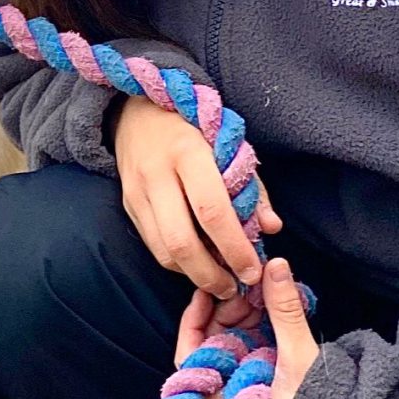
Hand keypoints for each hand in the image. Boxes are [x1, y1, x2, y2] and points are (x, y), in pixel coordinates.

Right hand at [114, 95, 281, 298]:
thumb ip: (250, 187)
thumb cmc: (195, 126)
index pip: (211, 210)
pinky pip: (152, 245)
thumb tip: (270, 228)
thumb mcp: (227, 143)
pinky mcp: (127, 204)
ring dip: (192, 274)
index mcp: (188, 152)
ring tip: (218, 282)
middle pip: (181, 241)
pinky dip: (176, 262)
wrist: (139, 109)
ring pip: (163, 250)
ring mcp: (136, 192)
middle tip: (233, 289)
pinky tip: (197, 264)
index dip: (234, 247)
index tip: (252, 270)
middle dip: (210, 274)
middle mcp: (156, 174)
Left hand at [176, 257, 319, 398]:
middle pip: (213, 347)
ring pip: (234, 348)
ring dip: (245, 321)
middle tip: (249, 290)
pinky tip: (271, 316)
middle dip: (228, 314)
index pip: (190, 355)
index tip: (208, 292)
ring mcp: (245, 395)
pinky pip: (251, 356)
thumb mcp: (298, 358)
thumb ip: (285, 311)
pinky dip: (258, 334)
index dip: (195, 319)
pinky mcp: (263, 390)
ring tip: (264, 299)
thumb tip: (275, 265)